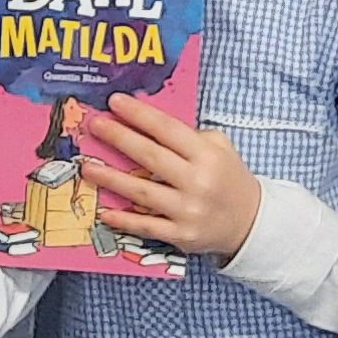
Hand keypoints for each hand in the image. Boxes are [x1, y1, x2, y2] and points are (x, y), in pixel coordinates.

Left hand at [88, 96, 263, 259]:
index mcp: (207, 155)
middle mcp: (197, 182)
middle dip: (119, 138)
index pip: (167, 129)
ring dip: (110, 178)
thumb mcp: (220, 148)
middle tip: (95, 126)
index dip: (139, 114)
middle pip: (150, 156)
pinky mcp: (180, 235)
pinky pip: (146, 226)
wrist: (249, 222)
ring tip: (87, 166)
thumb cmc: (228, 178)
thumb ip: (189, 135)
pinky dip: (123, 220)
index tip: (115, 102)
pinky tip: (104, 211)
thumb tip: (147, 122)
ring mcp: (188, 210)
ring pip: (141, 192)